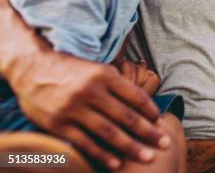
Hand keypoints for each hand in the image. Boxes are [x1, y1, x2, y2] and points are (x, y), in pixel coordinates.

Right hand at [8, 47, 169, 169]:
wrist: (33, 68)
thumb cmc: (72, 69)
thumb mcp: (97, 68)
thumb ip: (118, 83)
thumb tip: (144, 103)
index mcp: (104, 75)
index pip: (135, 95)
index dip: (150, 110)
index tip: (160, 121)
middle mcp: (91, 91)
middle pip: (126, 116)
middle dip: (148, 132)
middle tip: (165, 143)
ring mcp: (74, 109)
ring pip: (109, 132)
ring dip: (131, 147)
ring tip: (148, 157)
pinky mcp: (59, 124)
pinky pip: (85, 143)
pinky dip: (102, 154)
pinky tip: (117, 163)